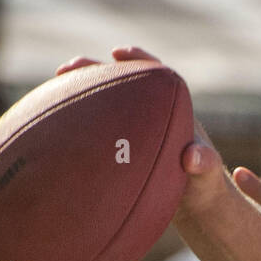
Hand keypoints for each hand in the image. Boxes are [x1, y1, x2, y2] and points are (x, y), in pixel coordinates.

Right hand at [54, 46, 232, 229]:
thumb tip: (192, 156)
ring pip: (104, 107)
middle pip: (121, 85)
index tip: (119, 53)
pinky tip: (53, 130)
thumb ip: (205, 164)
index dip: (138, 60)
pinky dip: (79, 126)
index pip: (156, 75)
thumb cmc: (205, 188)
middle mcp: (151, 115)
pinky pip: (98, 132)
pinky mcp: (121, 148)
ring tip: (52, 93)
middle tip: (68, 68)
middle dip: (95, 73)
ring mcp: (134, 131)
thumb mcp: (208, 177)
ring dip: (80, 97)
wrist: (195, 206)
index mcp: (174, 111)